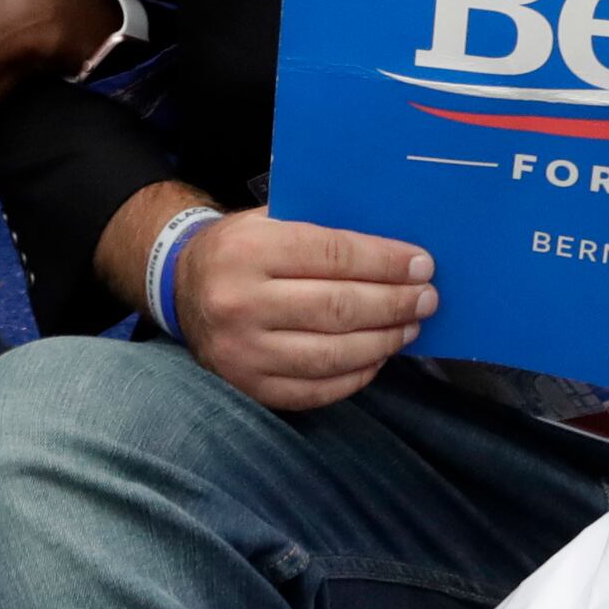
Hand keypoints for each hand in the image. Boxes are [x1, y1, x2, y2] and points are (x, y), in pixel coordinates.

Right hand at [169, 206, 436, 413]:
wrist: (181, 289)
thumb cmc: (240, 249)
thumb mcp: (267, 220)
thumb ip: (320, 228)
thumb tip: (394, 249)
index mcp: (247, 249)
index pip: (333, 255)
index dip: (385, 262)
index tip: (422, 265)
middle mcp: (239, 302)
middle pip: (339, 307)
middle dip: (394, 303)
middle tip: (426, 299)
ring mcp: (242, 351)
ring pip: (333, 354)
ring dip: (383, 341)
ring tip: (409, 327)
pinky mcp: (249, 386)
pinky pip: (317, 388)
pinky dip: (356, 375)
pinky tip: (377, 356)